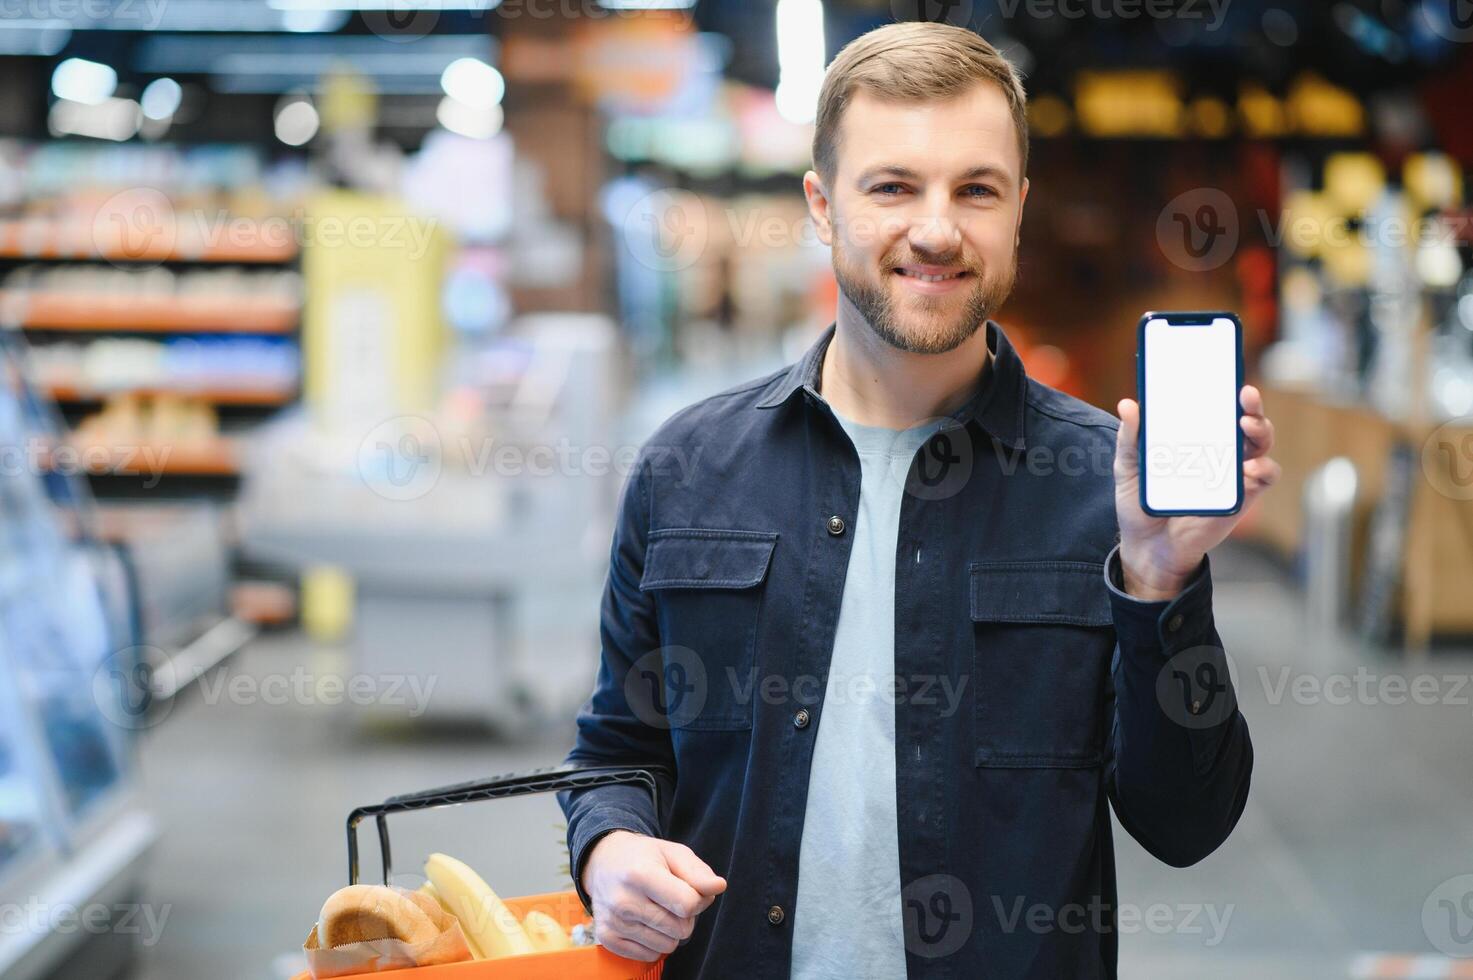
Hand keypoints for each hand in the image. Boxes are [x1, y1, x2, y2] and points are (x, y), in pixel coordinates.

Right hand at [582, 830, 727, 961]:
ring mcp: (614, 922)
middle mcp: (623, 901)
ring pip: (667, 946)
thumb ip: (699, 872)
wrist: (603, 862)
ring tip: (656, 908)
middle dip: (684, 916)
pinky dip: (653, 942)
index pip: (688, 905)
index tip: (689, 889)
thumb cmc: (644, 857)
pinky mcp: (607, 938)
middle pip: (681, 929)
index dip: (698, 900)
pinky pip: (649, 955)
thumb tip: (718, 887)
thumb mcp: (674, 853)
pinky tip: (644, 921)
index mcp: (640, 874)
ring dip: (669, 931)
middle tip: (670, 898)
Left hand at [1113, 384, 1280, 599]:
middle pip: (1245, 419)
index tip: (1223, 375)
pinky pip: (1265, 477)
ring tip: (1245, 424)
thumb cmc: (1142, 503)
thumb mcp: (1129, 467)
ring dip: (1260, 429)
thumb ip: (1130, 438)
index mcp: (1195, 438)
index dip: (1224, 389)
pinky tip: (1249, 468)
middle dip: (1251, 404)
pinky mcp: (1242, 496)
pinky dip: (1263, 468)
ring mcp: (1234, 472)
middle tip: (1244, 395)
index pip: (1215, 407)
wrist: (1147, 546)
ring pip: (1261, 442)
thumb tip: (1128, 404)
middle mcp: (1219, 450)